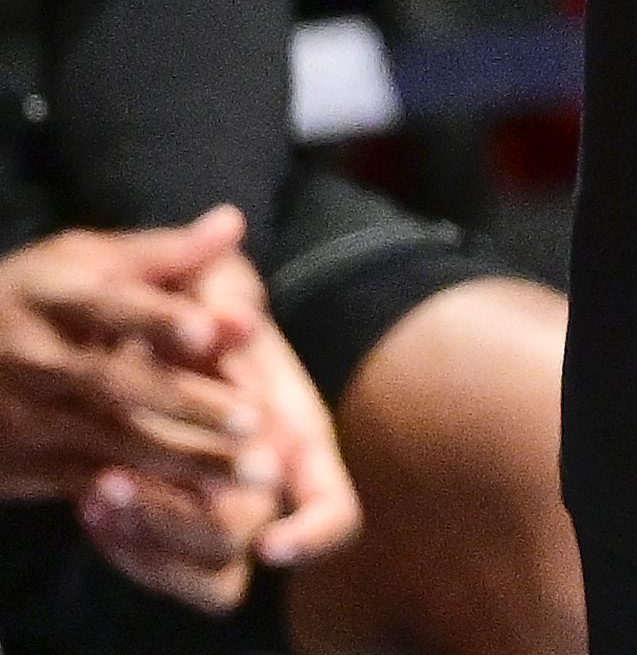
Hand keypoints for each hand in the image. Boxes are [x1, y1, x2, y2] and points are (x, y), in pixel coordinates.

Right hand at [0, 212, 269, 509]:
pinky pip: (89, 484)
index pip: (115, 307)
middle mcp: (38, 357)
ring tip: (258, 474)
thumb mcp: (80, 263)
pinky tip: (199, 509)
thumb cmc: (31, 302)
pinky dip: (145, 498)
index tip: (224, 328)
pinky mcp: (25, 464)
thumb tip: (234, 222)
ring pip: (113, 441)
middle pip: (116, 382)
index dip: (165, 319)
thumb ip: (162, 253)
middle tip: (260, 419)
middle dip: (189, 403)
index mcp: (56, 297)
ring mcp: (28, 416)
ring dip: (187, 460)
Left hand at [82, 253, 358, 611]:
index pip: (332, 510)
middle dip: (178, 519)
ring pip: (200, 571)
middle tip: (119, 483)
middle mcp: (263, 482)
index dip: (311, 534)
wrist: (146, 327)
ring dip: (145, 532)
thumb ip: (225, 295)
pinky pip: (151, 564)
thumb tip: (234, 319)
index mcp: (295, 435)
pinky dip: (119, 540)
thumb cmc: (192, 301)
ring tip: (98, 487)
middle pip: (241, 539)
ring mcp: (215, 506)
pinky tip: (88, 493)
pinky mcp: (163, 520)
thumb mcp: (209, 281)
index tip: (269, 544)